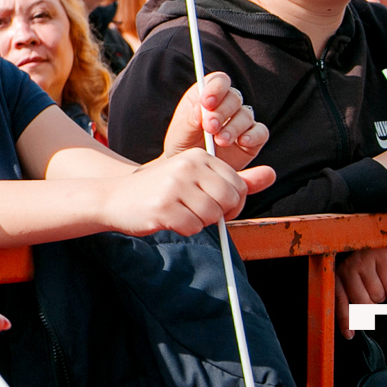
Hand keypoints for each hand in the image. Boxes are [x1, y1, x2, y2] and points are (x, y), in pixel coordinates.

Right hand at [102, 150, 275, 236]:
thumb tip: (272, 174)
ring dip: (199, 222)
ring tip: (179, 212)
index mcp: (198, 156)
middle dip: (218, 213)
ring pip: (212, 217)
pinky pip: (192, 228)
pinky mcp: (163, 208)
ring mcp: (174, 187)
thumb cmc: (160, 189)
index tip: (213, 203)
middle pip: (229, 201)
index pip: (238, 186)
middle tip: (197, 211)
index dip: (231, 202)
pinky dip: (183, 229)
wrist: (114, 198)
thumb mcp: (197, 178)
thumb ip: (236, 178)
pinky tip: (168, 219)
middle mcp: (187, 167)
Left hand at [160, 72, 267, 171]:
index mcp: (207, 96)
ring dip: (233, 127)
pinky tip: (242, 142)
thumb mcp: (180, 134)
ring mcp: (241, 121)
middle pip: (233, 97)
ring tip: (220, 140)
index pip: (218, 81)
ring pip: (246, 115)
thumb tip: (201, 110)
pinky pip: (260, 132)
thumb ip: (189, 121)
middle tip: (210, 127)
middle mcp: (226, 105)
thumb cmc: (183, 147)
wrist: (193, 171)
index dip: (215, 88)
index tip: (206, 102)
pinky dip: (253, 135)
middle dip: (221, 112)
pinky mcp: (253, 138)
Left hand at [335, 247, 386, 338]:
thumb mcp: (348, 273)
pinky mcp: (380, 257)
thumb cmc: (358, 257)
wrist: (368, 231)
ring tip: (377, 283)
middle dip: (370, 306)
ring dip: (381, 296)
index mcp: (336, 274)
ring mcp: (363, 262)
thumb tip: (357, 319)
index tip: (350, 335)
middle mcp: (347, 268)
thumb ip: (350, 293)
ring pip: (377, 296)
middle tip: (371, 298)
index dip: (345, 320)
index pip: (338, 302)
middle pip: (362, 303)